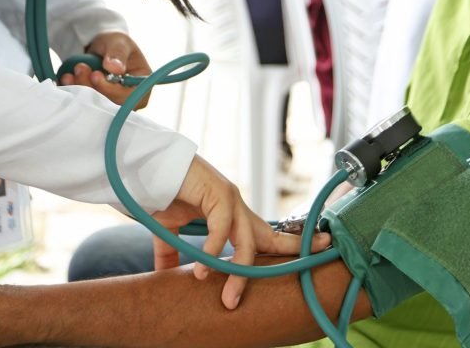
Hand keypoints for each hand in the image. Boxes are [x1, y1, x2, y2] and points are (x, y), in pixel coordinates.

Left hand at [60, 31, 151, 108]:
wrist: (102, 48)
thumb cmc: (116, 44)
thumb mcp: (119, 42)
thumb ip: (118, 53)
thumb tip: (115, 68)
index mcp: (142, 85)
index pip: (129, 97)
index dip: (111, 90)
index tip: (95, 75)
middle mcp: (130, 99)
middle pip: (111, 104)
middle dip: (92, 88)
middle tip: (80, 68)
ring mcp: (113, 104)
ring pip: (96, 106)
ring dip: (81, 89)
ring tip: (71, 72)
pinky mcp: (98, 105)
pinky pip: (84, 103)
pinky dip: (74, 91)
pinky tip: (67, 79)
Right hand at [151, 156, 331, 309]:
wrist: (148, 169)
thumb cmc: (163, 195)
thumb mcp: (170, 233)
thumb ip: (172, 256)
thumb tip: (166, 280)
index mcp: (230, 215)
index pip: (265, 234)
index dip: (289, 244)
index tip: (318, 248)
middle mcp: (236, 207)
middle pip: (269, 236)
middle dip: (293, 249)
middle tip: (321, 253)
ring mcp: (229, 199)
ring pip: (247, 241)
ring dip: (239, 273)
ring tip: (228, 299)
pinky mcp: (217, 193)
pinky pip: (222, 229)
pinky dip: (214, 252)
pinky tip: (201, 271)